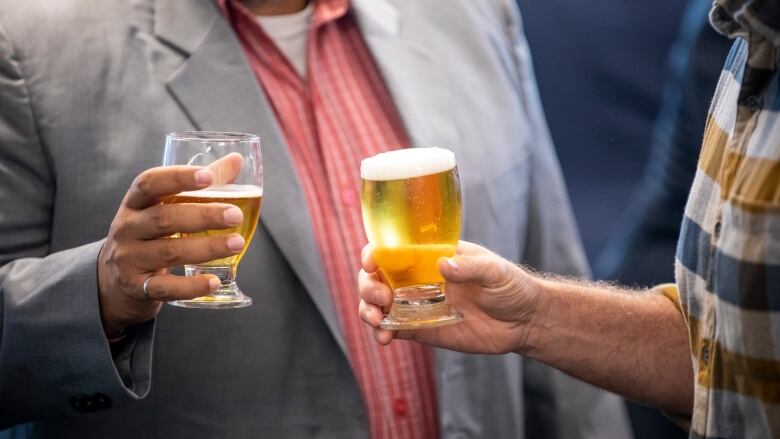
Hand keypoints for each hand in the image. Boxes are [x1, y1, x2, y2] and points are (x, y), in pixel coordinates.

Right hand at [97, 154, 245, 337]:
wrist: (112, 281)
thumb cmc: (149, 234)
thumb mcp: (163, 208)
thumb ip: (199, 185)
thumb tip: (236, 160)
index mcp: (134, 203)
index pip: (149, 183)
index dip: (178, 178)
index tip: (208, 176)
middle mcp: (128, 229)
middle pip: (164, 219)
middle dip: (203, 215)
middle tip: (235, 215)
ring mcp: (130, 259)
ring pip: (169, 252)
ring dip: (206, 248)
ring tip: (237, 243)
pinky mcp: (137, 287)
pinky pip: (166, 287)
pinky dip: (191, 285)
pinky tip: (214, 281)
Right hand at [358, 241, 546, 353]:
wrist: (524, 321)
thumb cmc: (510, 286)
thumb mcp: (494, 271)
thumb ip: (469, 267)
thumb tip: (442, 265)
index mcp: (430, 256)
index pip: (393, 250)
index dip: (375, 254)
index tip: (372, 262)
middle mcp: (418, 278)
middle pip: (377, 278)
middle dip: (368, 286)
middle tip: (383, 298)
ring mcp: (418, 305)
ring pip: (378, 304)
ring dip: (368, 310)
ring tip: (377, 321)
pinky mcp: (423, 330)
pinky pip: (394, 329)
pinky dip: (382, 333)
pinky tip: (385, 338)